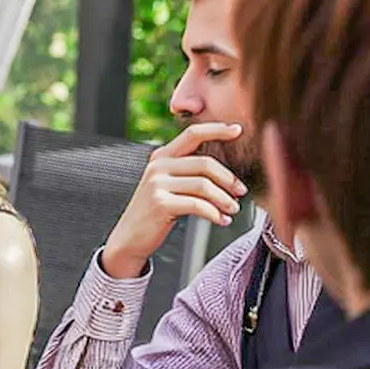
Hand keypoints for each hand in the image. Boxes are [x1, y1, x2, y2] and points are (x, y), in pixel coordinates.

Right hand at [99, 123, 247, 277]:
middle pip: (205, 164)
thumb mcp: (165, 185)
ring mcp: (157, 185)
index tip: (237, 130)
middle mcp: (158, 167)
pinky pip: (197, 205)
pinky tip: (221, 220)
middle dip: (228, 179)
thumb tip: (223, 168)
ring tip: (232, 209)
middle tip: (240, 191)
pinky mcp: (161, 204)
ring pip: (204, 186)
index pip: (193, 134)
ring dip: (224, 199)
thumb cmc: (153, 213)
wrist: (129, 239)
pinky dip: (214, 214)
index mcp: (161, 157)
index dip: (217, 129)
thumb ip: (185, 170)